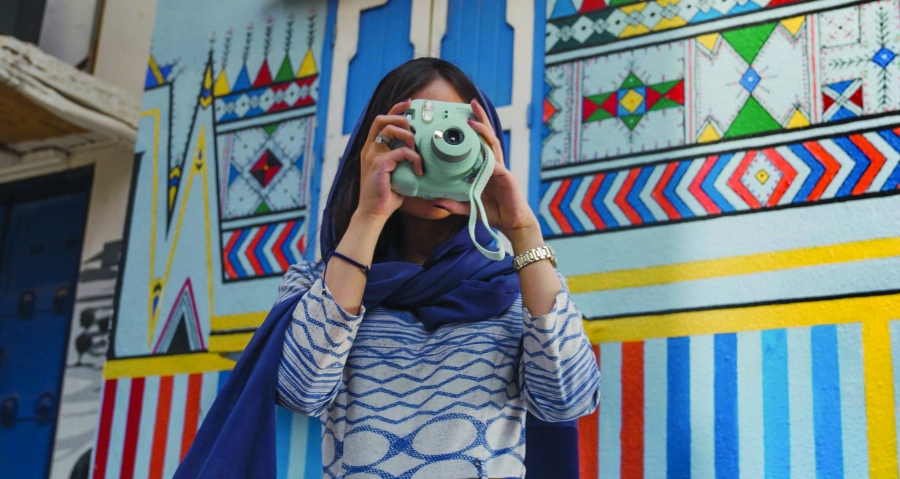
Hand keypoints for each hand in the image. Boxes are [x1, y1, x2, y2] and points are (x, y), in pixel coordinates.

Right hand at [356, 99, 423, 220]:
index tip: (409, 104)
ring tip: (417, 151)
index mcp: (372, 148)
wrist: (374, 211)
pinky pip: (401, 152)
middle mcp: (370, 148)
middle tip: (415, 132)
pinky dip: (414, 158)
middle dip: (402, 120)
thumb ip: (403, 159)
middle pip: (383, 120)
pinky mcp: (379, 164)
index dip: (395, 109)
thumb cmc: (386, 194)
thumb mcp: (396, 171)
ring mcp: (372, 155)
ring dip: (409, 137)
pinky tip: (419, 169)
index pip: (381, 121)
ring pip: (391, 131)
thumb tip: (422, 152)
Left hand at [432, 99, 539, 239]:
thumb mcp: (469, 207)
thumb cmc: (493, 212)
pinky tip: (483, 152)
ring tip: (472, 120)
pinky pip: (497, 166)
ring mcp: (502, 169)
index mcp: (486, 167)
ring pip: (492, 145)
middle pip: (487, 136)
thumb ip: (453, 203)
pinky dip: (489, 159)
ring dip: (483, 131)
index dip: (473, 129)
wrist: (513, 223)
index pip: (479, 142)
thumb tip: (435, 200)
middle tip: (472, 102)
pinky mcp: (507, 178)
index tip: (463, 115)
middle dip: (480, 118)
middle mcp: (494, 164)